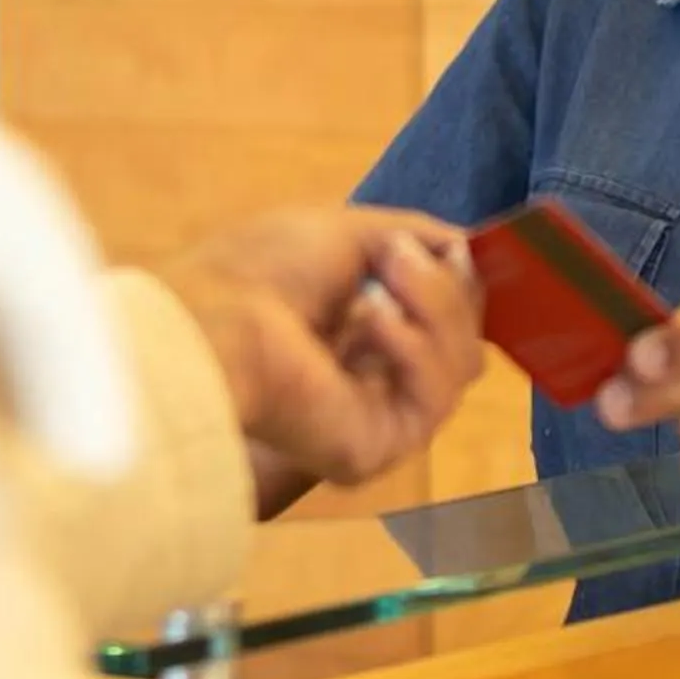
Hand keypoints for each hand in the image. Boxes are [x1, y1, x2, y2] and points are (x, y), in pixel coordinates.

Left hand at [153, 207, 483, 505]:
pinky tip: (373, 324)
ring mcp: (380, 414)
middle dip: (445, 290)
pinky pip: (434, 398)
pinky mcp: (380, 447)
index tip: (458, 248)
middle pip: (464, 338)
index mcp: (363, 326)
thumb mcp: (348, 231)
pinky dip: (415, 350)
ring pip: (461, 365)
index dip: (460, 280)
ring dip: (434, 309)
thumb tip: (467, 245)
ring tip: (382, 280)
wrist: (212, 323)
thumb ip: (414, 236)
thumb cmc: (259, 271)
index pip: (448, 312)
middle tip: (397, 257)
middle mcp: (375, 374)